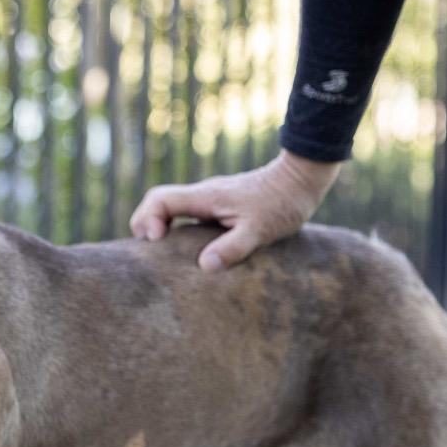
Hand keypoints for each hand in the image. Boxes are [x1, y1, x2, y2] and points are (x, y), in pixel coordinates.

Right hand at [129, 150, 341, 270]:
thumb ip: (232, 247)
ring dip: (160, 229)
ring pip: (170, 209)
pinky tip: (188, 252)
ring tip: (165, 257)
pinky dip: (177, 231)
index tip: (156, 242)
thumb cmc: (282, 203)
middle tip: (151, 253)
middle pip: (157, 203)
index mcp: (205, 197)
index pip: (159, 199)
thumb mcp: (260, 229)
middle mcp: (202, 195)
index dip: (148, 219)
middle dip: (145, 225)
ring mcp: (209, 200)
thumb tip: (205, 266)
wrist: (301, 179)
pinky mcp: (218, 206)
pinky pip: (186, 216)